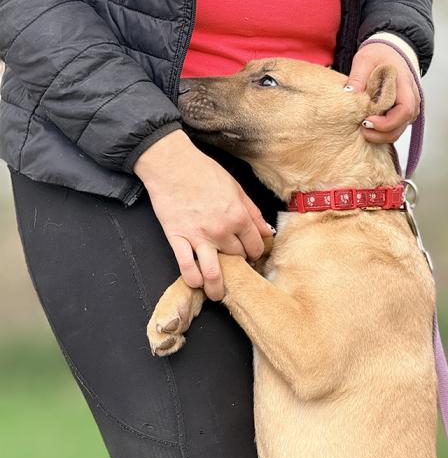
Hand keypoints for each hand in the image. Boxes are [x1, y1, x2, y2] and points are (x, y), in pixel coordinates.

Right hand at [134, 130, 271, 300]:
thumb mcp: (236, 188)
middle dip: (238, 265)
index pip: (255, 246)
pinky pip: (187, 267)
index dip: (255, 253)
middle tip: (234, 267)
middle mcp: (221, 230)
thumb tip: (266, 231)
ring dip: (217, 288)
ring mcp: (199, 237)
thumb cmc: (203, 172)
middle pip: (237, 259)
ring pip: (214, 273)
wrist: (171, 164)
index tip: (250, 254)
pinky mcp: (177, 239)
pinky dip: (193, 279)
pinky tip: (197, 283)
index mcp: (238, 216)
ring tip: (217, 293)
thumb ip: (253, 212)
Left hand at [346, 42, 420, 143]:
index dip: (387, 122)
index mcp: (405, 84)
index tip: (367, 121)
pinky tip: (370, 127)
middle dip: (382, 134)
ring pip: (399, 129)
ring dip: (382, 135)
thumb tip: (349, 94)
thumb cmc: (380, 54)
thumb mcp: (365, 60)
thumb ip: (358, 77)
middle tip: (362, 130)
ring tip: (364, 129)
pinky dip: (383, 132)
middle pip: (402, 125)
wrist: (390, 51)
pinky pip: (396, 127)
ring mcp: (409, 107)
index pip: (404, 110)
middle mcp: (412, 98)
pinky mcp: (403, 112)